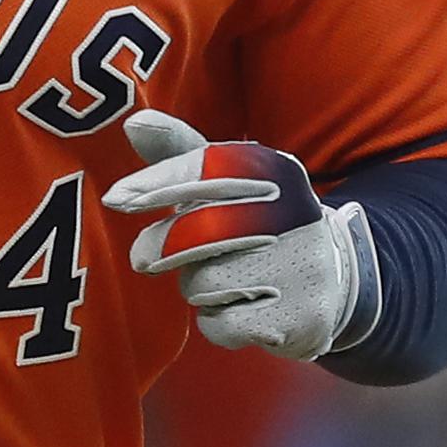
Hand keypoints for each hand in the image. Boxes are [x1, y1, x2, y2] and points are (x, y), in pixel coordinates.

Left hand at [103, 110, 380, 361]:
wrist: (331, 279)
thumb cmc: (253, 221)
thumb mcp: (225, 181)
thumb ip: (179, 152)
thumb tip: (134, 122)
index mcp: (274, 171)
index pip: (207, 169)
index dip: (157, 183)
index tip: (116, 198)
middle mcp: (295, 213)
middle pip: (199, 230)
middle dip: (163, 246)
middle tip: (143, 257)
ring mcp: (302, 267)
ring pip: (205, 283)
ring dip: (197, 287)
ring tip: (221, 280)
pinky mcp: (302, 317)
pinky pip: (223, 324)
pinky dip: (217, 322)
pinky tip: (240, 310)